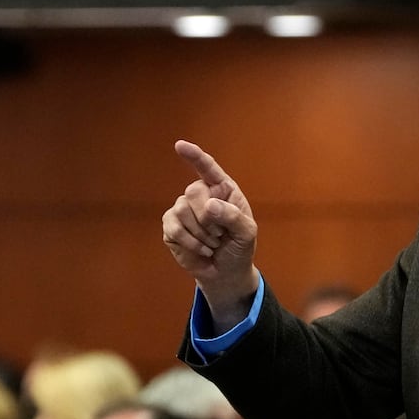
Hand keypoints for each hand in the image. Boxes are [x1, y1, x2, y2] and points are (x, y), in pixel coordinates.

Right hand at [161, 140, 260, 330]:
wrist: (226, 272)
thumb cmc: (239, 247)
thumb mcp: (247, 233)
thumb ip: (233, 216)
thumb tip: (210, 205)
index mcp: (222, 189)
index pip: (208, 168)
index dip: (194, 156)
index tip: (180, 145)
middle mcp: (201, 194)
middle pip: (193, 191)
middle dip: (208, 217)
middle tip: (220, 234)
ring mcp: (183, 209)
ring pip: (182, 211)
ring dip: (202, 234)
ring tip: (213, 243)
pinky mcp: (171, 226)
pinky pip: (175, 229)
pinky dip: (191, 243)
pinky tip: (203, 250)